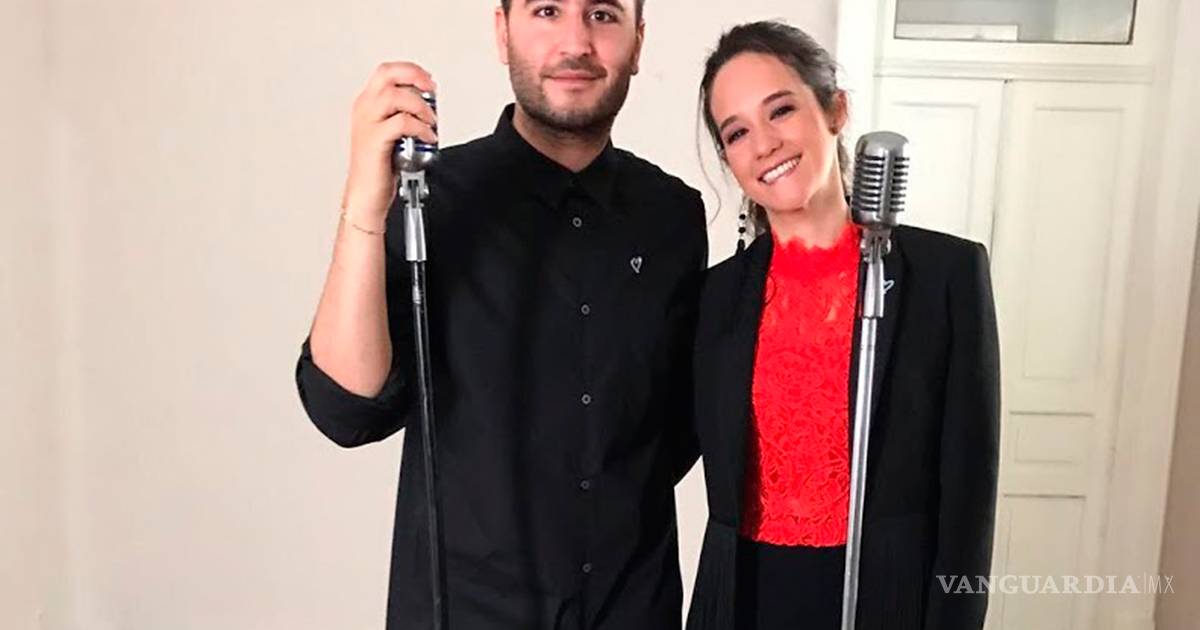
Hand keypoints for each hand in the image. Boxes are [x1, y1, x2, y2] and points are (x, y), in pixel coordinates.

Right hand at [341, 61, 438, 218]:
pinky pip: (402, 122)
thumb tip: (428, 106)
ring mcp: (368, 123)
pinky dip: (420, 127)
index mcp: (367, 104)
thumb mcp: (391, 133)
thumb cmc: (378, 168)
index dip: (411, 70)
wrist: (366, 194)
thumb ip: (404, 115)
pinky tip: (428, 137)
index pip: (386, 72)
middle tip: (431, 90)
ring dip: (420, 105)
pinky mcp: (375, 139)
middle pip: (388, 74)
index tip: (428, 81)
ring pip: (396, 96)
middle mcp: (365, 109)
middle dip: (415, 76)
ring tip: (431, 121)